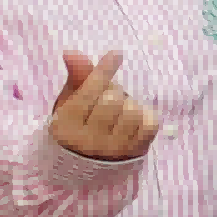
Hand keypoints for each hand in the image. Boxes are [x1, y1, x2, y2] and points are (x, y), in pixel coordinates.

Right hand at [44, 49, 161, 163]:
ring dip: (129, 106)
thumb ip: (77, 77)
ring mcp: (113, 150)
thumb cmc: (80, 124)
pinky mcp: (135, 153)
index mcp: (65, 126)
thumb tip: (71, 52)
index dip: (103, 71)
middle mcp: (88, 141)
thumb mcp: (71, 102)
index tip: (116, 54)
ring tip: (119, 114)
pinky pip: (150, 124)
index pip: (89, 92)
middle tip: (106, 102)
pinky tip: (133, 123)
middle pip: (112, 99)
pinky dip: (146, 117)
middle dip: (112, 93)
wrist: (91, 164)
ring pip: (133, 110)